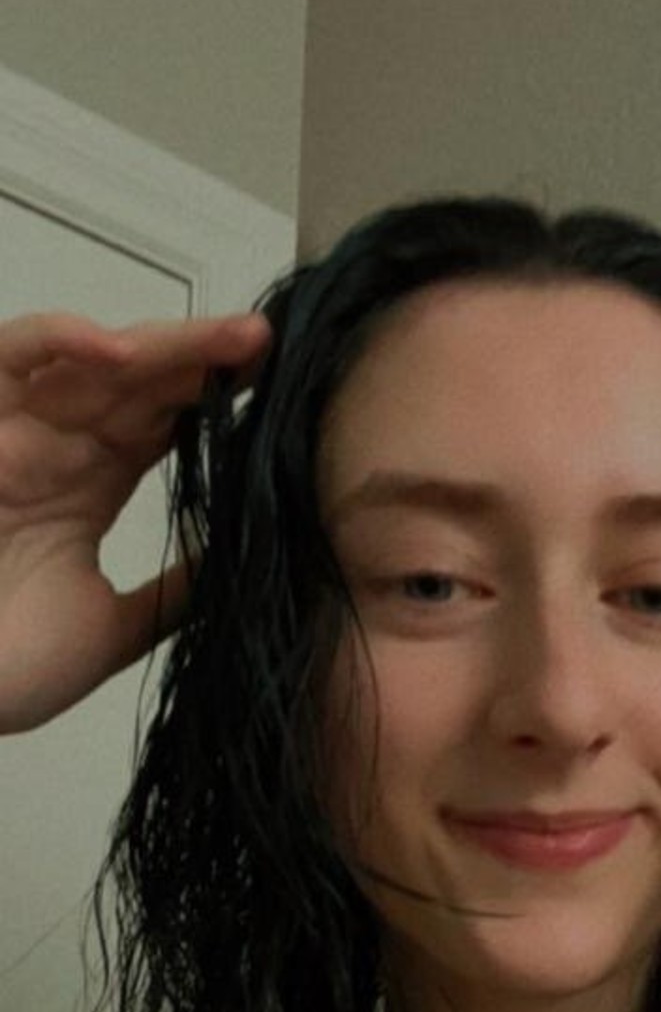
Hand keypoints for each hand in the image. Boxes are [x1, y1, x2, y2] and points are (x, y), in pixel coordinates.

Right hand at [0, 308, 271, 732]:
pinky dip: (60, 341)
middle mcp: (55, 449)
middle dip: (207, 359)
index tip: (281, 386)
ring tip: (234, 340)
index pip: (162, 424)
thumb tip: (240, 573)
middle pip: (141, 383)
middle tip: (271, 343)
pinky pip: (11, 359)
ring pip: (95, 363)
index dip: (216, 398)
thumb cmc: (6, 671)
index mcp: (87, 489)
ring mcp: (14, 432)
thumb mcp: (111, 631)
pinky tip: (122, 349)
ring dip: (164, 346)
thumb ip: (171, 596)